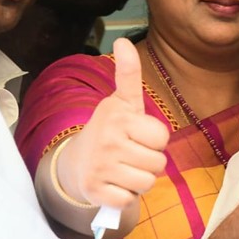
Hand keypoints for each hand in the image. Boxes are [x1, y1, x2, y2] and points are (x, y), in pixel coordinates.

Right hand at [56, 38, 169, 208]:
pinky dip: (126, 195)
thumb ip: (128, 73)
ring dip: (140, 179)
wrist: (76, 162)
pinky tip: (114, 184)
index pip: (162, 136)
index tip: (138, 133)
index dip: (155, 139)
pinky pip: (131, 199)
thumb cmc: (111, 130)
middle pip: (158, 162)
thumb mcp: (122, 101)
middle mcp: (107, 139)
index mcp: (118, 115)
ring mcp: (99, 166)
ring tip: (124, 169)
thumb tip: (121, 40)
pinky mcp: (95, 191)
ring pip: (147, 182)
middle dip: (150, 161)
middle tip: (131, 154)